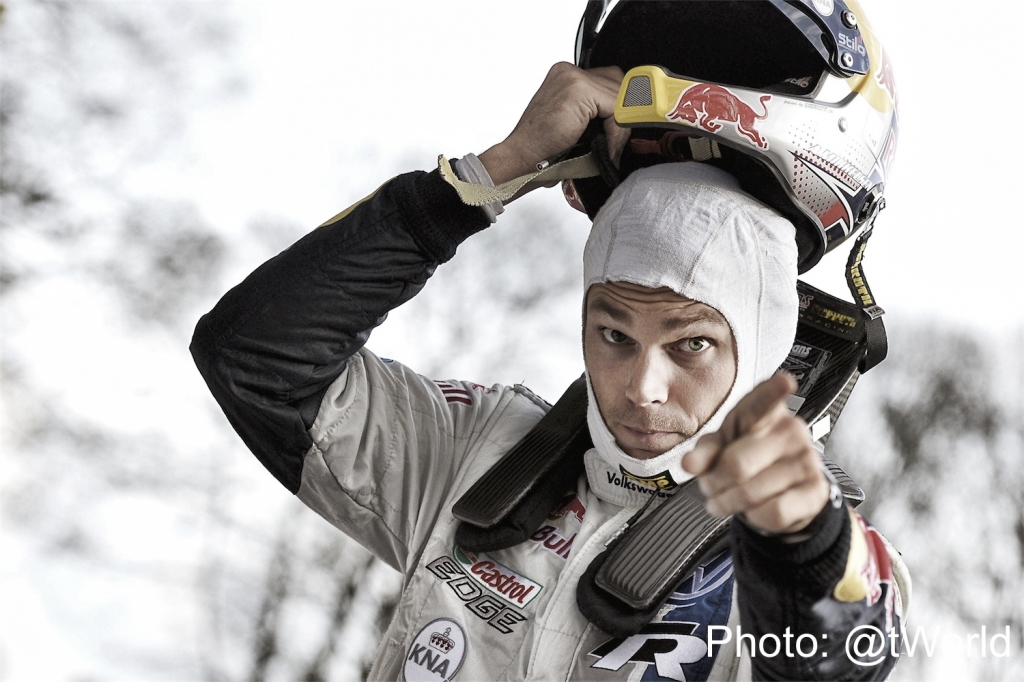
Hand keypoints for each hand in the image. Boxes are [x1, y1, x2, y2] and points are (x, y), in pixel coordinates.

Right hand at [478, 62, 629, 187]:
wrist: (522, 157)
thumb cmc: (543, 146)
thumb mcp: (574, 121)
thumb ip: (595, 112)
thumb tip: (627, 117)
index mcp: (567, 75)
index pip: (610, 81)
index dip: (620, 107)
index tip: (621, 130)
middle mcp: (569, 72)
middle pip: (618, 84)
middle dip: (623, 114)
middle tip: (616, 141)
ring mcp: (573, 78)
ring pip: (620, 96)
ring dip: (620, 125)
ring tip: (610, 147)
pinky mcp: (579, 90)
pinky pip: (615, 107)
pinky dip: (616, 130)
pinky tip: (605, 145)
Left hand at [682, 373, 830, 534]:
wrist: (780, 491)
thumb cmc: (746, 458)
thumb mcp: (719, 449)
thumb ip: (703, 453)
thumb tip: (689, 464)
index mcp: (764, 412)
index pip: (765, 400)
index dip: (773, 391)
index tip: (784, 381)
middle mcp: (790, 430)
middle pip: (736, 464)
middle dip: (713, 483)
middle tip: (710, 487)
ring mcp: (807, 459)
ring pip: (751, 492)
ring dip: (728, 503)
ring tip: (727, 499)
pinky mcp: (815, 490)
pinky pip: (773, 512)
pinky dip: (755, 517)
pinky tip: (756, 509)